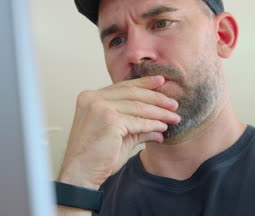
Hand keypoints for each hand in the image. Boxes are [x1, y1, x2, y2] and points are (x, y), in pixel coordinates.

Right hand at [57, 75, 179, 188]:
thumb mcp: (118, 135)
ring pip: (138, 106)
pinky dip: (153, 124)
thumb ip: (136, 126)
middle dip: (156, 97)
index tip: (160, 82)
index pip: (122, 87)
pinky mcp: (109, 119)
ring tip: (173, 117)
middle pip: (132, 93)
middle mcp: (93, 98)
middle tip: (173, 103)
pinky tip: (162, 128)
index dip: (144, 83)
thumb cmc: (95, 156)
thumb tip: (159, 125)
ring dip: (159, 113)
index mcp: (91, 97)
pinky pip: (138, 121)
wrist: (80, 172)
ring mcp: (100, 107)